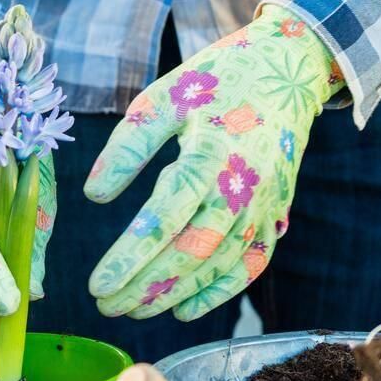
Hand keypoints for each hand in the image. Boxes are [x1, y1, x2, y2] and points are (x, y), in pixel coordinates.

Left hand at [84, 6, 342, 320]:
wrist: (288, 69)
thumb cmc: (213, 83)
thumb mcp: (162, 99)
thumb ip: (127, 147)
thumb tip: (93, 195)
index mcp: (211, 153)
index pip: (166, 216)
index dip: (130, 255)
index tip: (96, 284)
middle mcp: (244, 186)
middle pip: (192, 250)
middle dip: (146, 285)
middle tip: (104, 305)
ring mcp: (266, 205)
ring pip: (219, 265)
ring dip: (174, 294)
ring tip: (132, 309)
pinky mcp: (276, 216)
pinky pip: (250, 266)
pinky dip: (218, 293)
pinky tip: (182, 311)